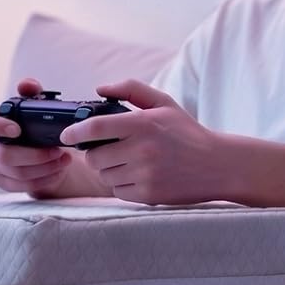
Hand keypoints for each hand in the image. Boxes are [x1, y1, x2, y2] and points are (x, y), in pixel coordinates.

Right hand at [0, 78, 72, 193]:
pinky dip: (43, 180)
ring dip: (44, 168)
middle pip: (4, 154)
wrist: (48, 153)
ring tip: (64, 161)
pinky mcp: (4, 182)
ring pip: (16, 173)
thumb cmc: (39, 128)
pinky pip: (21, 186)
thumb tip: (27, 84)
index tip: (17, 130)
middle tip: (57, 151)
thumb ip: (33, 93)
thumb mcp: (39, 107)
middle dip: (34, 155)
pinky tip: (57, 173)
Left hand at [59, 79, 231, 204]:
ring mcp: (145, 175)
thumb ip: (131, 90)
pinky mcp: (148, 195)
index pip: (95, 128)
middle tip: (110, 150)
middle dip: (95, 154)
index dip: (74, 132)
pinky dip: (122, 185)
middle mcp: (142, 150)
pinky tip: (139, 176)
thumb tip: (99, 89)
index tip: (66, 136)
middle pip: (94, 157)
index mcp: (143, 124)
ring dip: (109, 170)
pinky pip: (117, 191)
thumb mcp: (164, 103)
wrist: (218, 165)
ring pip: (104, 176)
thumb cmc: (188, 132)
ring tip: (129, 163)